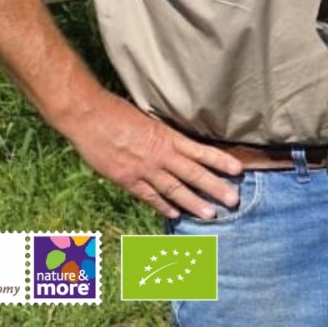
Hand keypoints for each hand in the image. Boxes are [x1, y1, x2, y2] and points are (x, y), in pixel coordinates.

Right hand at [64, 93, 244, 219]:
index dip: (220, 161)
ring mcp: (143, 169)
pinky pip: (149, 196)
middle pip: (193, 173)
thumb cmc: (118, 111)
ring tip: (211, 214)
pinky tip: (175, 215)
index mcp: (167, 136)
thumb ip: (164, 135)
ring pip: (174, 189)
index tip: (238, 170)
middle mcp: (160, 155)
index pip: (201, 151)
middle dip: (214, 187)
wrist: (89, 116)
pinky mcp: (127, 179)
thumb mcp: (149, 118)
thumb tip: (179, 145)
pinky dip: (163, 206)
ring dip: (193, 203)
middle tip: (233, 200)